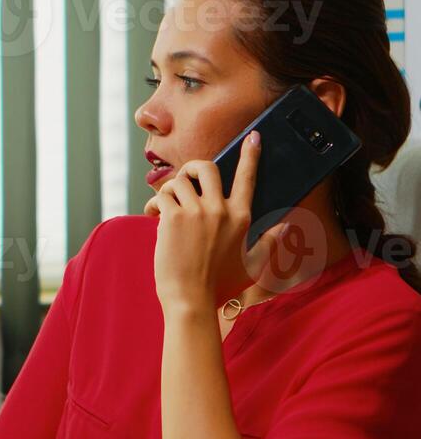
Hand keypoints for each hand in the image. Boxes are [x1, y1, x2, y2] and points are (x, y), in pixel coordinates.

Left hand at [143, 131, 287, 309]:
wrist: (191, 301)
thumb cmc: (221, 287)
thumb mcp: (253, 266)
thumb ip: (270, 243)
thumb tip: (286, 227)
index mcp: (241, 218)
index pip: (247, 178)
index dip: (250, 155)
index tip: (253, 137)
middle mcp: (221, 210)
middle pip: (207, 167)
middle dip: (193, 168)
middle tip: (186, 181)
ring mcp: (197, 212)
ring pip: (180, 181)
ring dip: (170, 191)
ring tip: (166, 208)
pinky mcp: (174, 218)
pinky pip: (162, 195)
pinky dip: (154, 203)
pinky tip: (153, 215)